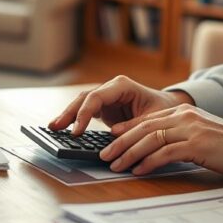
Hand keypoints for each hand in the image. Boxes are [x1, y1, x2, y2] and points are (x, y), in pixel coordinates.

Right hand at [49, 75, 192, 135]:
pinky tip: (63, 130)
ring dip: (68, 116)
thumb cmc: (164, 110)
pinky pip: (85, 113)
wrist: (169, 108)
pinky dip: (74, 120)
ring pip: (81, 104)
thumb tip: (115, 137)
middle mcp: (111, 88)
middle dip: (69, 112)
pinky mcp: (103, 109)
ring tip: (53, 128)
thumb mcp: (154, 119)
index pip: (97, 97)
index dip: (84, 113)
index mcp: (122, 85)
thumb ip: (134, 126)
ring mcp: (106, 98)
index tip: (77, 131)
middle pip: (84, 98)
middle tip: (55, 127)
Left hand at [101, 104, 222, 178]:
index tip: (110, 140)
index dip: (126, 130)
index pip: (148, 119)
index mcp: (183, 111)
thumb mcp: (200, 135)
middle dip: (121, 142)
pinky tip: (139, 171)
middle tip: (105, 154)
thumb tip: (156, 148)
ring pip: (151, 139)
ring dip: (130, 153)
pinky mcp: (197, 144)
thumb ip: (179, 136)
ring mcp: (190, 128)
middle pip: (144, 127)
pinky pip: (165, 152)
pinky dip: (148, 162)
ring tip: (116, 165)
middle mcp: (184, 115)